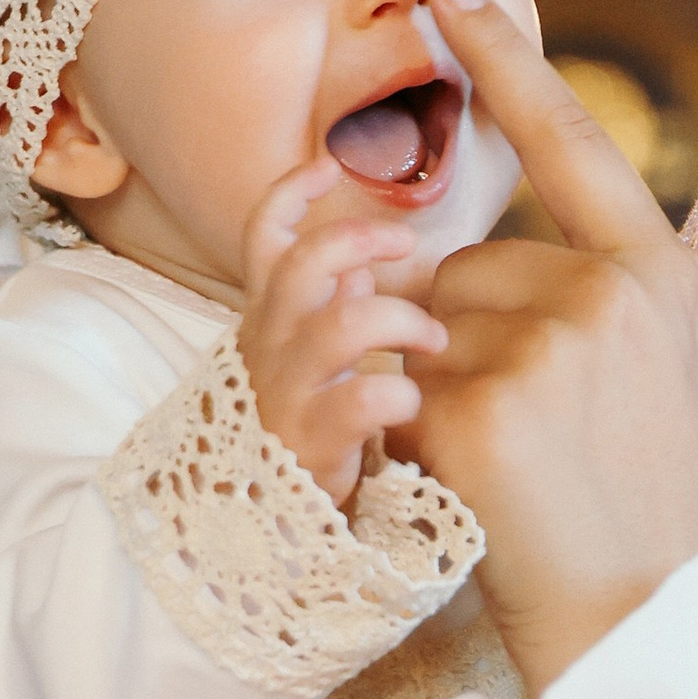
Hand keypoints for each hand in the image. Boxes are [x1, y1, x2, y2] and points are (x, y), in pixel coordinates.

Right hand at [237, 160, 450, 510]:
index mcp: (269, 321)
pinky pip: (358, 401)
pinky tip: (417, 403)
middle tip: (410, 249)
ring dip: (400, 319)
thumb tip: (364, 263)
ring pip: (339, 324)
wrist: (275, 535)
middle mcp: (267, 349)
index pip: (262, 237)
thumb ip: (334, 308)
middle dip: (361, 241)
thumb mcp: (315, 363)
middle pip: (302, 264)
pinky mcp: (310, 446)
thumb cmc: (309, 436)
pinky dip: (398, 392)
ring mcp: (285, 396)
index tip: (327, 163)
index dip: (289, 193)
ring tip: (435, 340)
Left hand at [401, 0, 697, 694]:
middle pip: (476, 266)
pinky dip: (415, 439)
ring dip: (440, 389)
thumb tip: (602, 256)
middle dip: (470, 339)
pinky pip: (404, 386)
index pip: (577, 145)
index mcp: (673, 280)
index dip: (505, 65)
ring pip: (432, 324)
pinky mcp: (489, 402)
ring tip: (514, 476)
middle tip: (534, 447)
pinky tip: (477, 492)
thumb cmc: (673, 534)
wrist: (659, 646)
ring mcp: (556, 341)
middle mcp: (621, 291)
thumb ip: (654, 308)